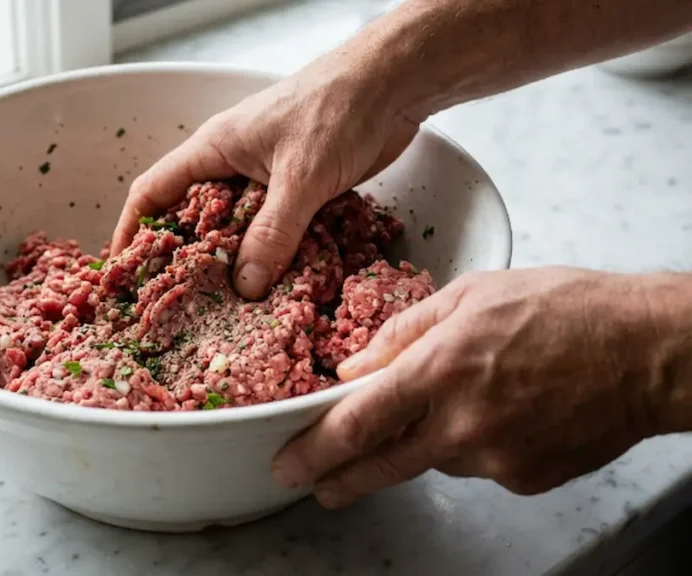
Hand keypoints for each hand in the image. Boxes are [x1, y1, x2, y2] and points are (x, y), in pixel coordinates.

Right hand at [110, 41, 422, 299]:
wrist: (394, 84)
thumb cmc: (336, 109)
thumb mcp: (300, 178)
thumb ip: (272, 234)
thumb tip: (245, 288)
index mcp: (213, 149)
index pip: (153, 192)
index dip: (132, 231)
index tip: (122, 272)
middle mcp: (233, 164)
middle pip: (192, 217)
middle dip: (183, 258)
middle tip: (176, 304)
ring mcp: (266, 176)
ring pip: (236, 228)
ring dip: (233, 262)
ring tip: (224, 308)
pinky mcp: (299, 188)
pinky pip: (274, 229)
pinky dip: (271, 255)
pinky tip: (275, 285)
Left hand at [271, 267, 691, 507]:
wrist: (648, 350)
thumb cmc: (566, 309)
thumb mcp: (471, 295)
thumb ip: (402, 334)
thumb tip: (354, 368)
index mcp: (441, 369)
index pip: (358, 423)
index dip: (316, 449)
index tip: (291, 461)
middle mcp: (463, 423)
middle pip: (381, 465)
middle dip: (339, 479)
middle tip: (316, 485)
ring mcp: (496, 457)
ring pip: (433, 459)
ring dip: (425, 440)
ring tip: (462, 399)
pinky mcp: (525, 478)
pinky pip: (477, 465)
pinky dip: (473, 444)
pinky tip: (502, 410)